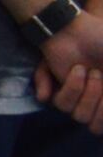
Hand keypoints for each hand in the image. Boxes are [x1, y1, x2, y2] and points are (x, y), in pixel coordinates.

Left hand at [47, 13, 102, 128]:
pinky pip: (59, 103)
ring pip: (78, 116)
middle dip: (98, 102)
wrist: (77, 30)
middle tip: (98, 73)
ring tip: (84, 69)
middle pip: (94, 126)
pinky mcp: (58, 89)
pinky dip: (69, 87)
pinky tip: (76, 69)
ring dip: (84, 93)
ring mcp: (77, 97)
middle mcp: (95, 102)